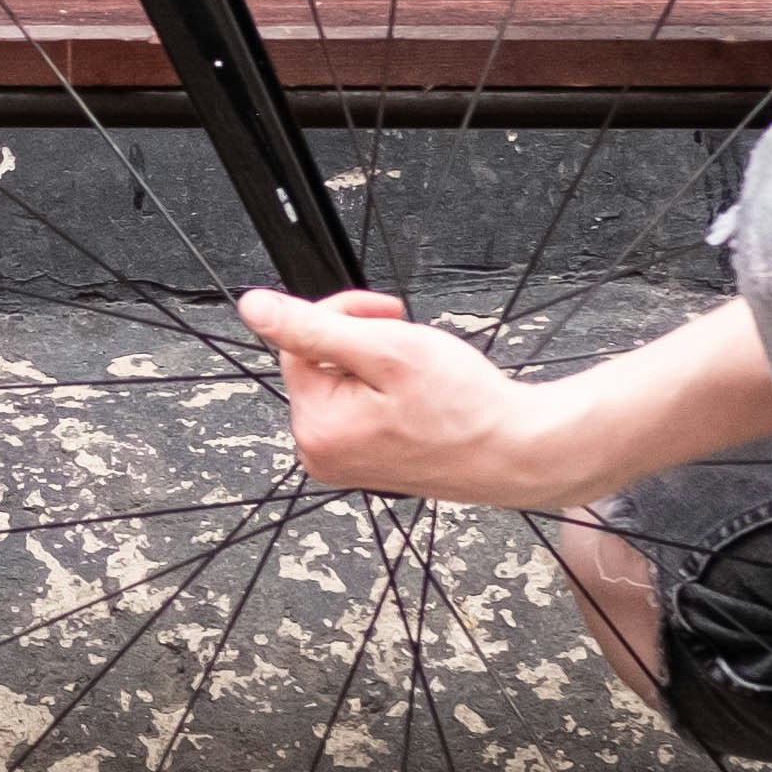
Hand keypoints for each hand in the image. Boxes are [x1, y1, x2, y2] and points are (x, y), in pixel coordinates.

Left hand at [240, 287, 583, 507]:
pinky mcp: (367, 463)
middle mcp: (321, 454)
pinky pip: (360, 408)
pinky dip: (386, 390)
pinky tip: (420, 397)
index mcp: (316, 429)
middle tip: (408, 343)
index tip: (388, 313)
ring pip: (343, 383)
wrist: (517, 451)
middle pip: (319, 364)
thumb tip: (253, 307)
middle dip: (362, 342)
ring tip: (420, 375)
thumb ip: (311, 328)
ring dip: (377, 364)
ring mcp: (344, 463)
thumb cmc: (465, 410)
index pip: (299, 342)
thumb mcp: (386, 350)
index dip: (345, 315)